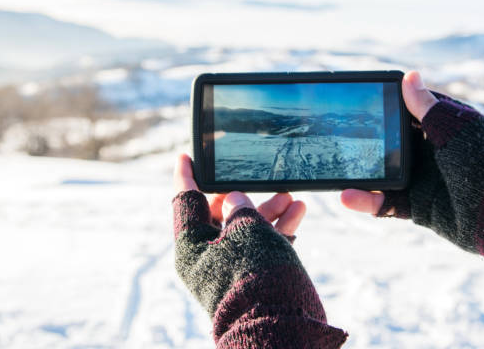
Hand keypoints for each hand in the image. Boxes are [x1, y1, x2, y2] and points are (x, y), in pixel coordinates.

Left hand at [173, 154, 346, 345]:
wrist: (279, 328)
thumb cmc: (255, 274)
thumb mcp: (245, 231)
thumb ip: (239, 207)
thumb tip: (233, 198)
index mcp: (191, 247)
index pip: (185, 202)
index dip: (188, 176)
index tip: (186, 155)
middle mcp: (206, 257)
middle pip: (219, 214)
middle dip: (243, 193)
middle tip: (259, 180)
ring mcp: (230, 267)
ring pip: (245, 228)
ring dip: (267, 209)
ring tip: (290, 195)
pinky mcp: (252, 275)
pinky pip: (262, 244)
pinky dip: (278, 227)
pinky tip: (297, 210)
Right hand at [339, 70, 483, 255]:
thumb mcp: (455, 129)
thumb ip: (427, 107)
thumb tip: (409, 75)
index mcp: (444, 127)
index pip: (409, 109)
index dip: (386, 103)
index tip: (359, 98)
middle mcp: (432, 152)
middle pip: (391, 142)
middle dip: (366, 140)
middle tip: (335, 135)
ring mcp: (424, 180)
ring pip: (384, 173)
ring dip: (362, 173)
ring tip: (337, 170)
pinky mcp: (419, 207)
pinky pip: (388, 203)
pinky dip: (369, 201)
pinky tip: (348, 196)